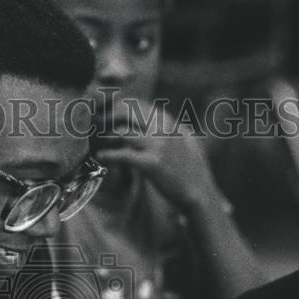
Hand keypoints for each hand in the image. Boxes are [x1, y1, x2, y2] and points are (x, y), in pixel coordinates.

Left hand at [93, 99, 230, 216]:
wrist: (200, 193)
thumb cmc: (192, 171)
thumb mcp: (186, 141)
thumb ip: (171, 129)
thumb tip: (157, 121)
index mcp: (171, 123)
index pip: (141, 105)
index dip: (122, 107)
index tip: (109, 112)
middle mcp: (164, 130)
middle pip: (130, 112)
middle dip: (111, 115)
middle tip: (99, 122)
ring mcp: (158, 145)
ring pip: (124, 132)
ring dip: (108, 136)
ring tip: (100, 141)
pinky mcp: (152, 164)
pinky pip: (123, 155)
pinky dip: (109, 155)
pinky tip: (101, 157)